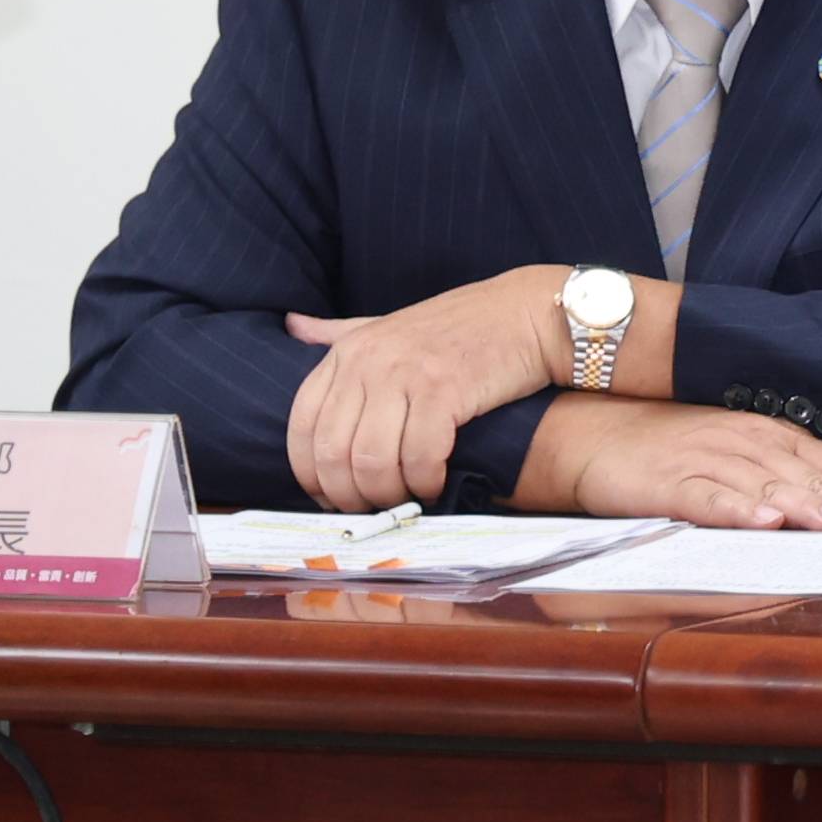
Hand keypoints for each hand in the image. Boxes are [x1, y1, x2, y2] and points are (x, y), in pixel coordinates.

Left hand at [277, 266, 576, 507]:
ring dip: (388, 494)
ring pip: (373, 461)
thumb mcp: (389, 323)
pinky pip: (420, 455)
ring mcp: (406, 373)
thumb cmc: (461, 326)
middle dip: (350, 495)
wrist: (529, 312)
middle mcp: (368, 361)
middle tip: (373, 509)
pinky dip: (425, 481)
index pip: (303, 429)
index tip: (334, 497)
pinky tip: (435, 484)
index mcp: (348, 351)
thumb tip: (292, 325)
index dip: (312, 475)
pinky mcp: (445, 389)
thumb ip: (339, 332)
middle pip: (334, 453)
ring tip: (406, 499)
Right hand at [517, 392, 821, 530]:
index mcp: (770, 437)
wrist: (590, 431)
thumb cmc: (672, 448)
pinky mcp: (667, 480)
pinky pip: (707, 496)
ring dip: (809, 503)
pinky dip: (736, 509)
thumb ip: (783, 477)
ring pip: (768, 484)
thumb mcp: (735, 454)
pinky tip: (763, 521)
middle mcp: (747, 443)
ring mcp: (708, 458)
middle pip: (813, 475)